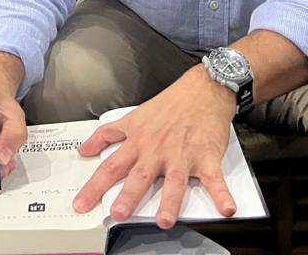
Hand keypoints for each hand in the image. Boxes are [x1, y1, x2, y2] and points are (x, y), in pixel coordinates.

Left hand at [72, 67, 237, 228]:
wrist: (203, 88)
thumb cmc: (170, 104)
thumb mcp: (133, 116)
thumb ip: (107, 134)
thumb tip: (85, 149)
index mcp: (139, 142)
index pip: (111, 166)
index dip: (94, 186)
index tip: (81, 204)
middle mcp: (158, 150)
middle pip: (140, 175)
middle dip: (129, 195)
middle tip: (119, 213)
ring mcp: (183, 154)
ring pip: (174, 180)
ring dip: (169, 201)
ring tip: (164, 220)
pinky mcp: (206, 156)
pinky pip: (214, 178)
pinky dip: (221, 193)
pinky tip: (226, 208)